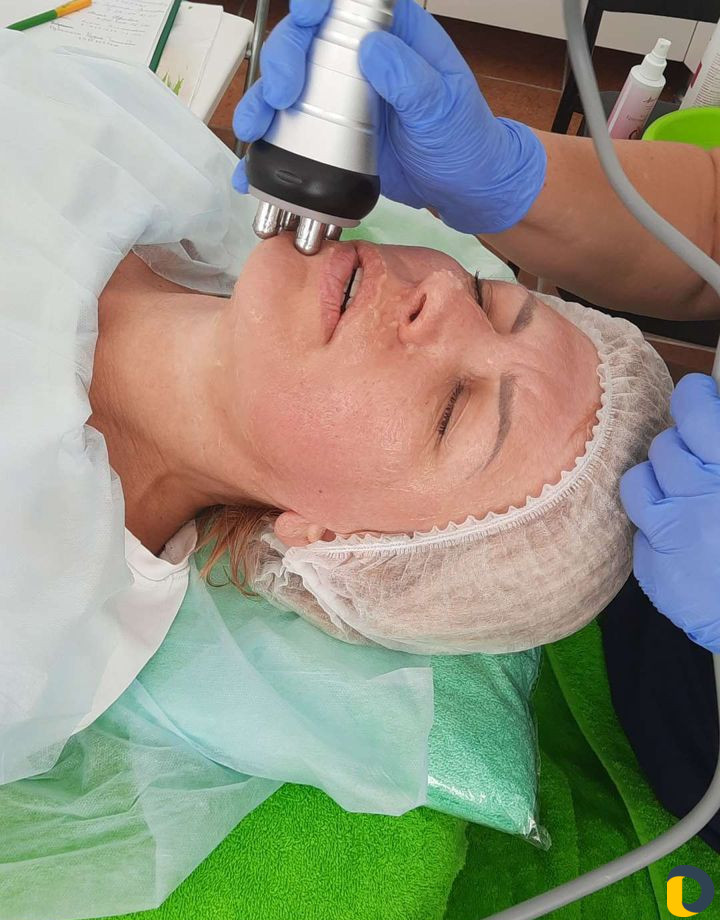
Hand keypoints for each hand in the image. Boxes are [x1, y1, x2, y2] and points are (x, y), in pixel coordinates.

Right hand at [232, 0, 545, 233]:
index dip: (319, 1)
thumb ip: (411, 78)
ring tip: (254, 126)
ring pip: (290, 82)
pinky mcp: (331, 132)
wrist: (462, 187)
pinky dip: (269, 143)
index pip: (348, 1)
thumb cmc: (464, 139)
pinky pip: (293, 129)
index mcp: (394, 34)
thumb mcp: (445, 108)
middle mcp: (361, 58)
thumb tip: (373, 49)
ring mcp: (342, 96)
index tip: (308, 13)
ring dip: (263, 101)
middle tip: (281, 94)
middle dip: (283, 59)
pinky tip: (252, 160)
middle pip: (306, 40)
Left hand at [621, 373, 719, 652]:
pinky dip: (656, 529)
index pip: (696, 411)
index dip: (694, 398)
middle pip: (664, 447)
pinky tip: (682, 540)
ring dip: (657, 484)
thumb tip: (712, 404)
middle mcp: (700, 495)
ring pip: (638, 481)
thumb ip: (719, 450)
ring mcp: (671, 531)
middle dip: (678, 449)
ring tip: (682, 498)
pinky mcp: (652, 565)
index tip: (697, 396)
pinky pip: (639, 529)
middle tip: (697, 462)